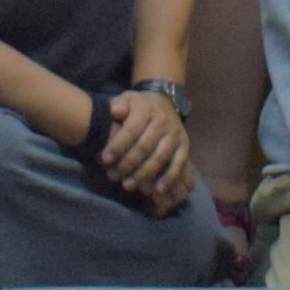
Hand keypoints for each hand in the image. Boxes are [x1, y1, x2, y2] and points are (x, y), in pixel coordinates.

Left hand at [89, 84, 193, 213]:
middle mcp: (163, 122)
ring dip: (144, 174)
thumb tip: (115, 111)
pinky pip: (179, 164)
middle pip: (144, 146)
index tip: (105, 159)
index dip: (117, 145)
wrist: (166, 102)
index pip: (131, 129)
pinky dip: (169, 178)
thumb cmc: (140, 106)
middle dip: (127, 163)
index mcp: (147, 109)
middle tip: (113, 176)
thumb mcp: (127, 99)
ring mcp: (175, 135)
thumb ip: (119, 104)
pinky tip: (158, 190)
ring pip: (160, 157)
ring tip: (128, 186)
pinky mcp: (185, 146)